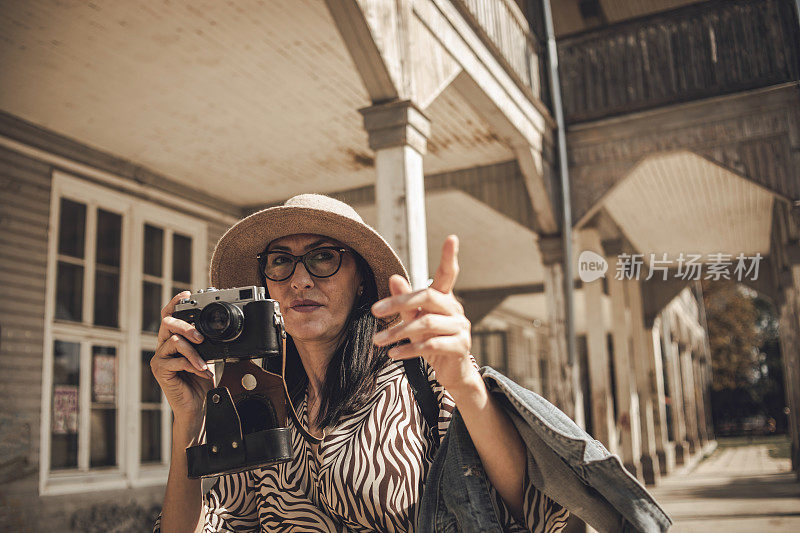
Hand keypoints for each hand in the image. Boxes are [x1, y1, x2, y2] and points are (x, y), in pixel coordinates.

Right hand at [149, 291, 213, 433]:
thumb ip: (206, 342)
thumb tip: (215, 330)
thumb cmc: (200, 381)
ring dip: (194, 352)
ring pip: (174, 341)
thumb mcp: (207, 356)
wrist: (197, 405)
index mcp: (173, 339)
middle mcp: (163, 346)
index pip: (169, 315)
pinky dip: (193, 365)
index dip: (175, 303)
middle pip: (167, 323)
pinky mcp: (160, 370)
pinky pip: (176, 361)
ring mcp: (159, 358)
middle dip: (186, 326)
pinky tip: (202, 373)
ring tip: (204, 364)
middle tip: (200, 337)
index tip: (187, 294)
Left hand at [371, 235, 480, 393]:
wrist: (451, 373)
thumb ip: (405, 302)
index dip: (450, 256)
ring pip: (426, 323)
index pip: (448, 274)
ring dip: (398, 332)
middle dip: (399, 302)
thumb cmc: (431, 342)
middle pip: (428, 296)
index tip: (452, 237)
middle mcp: (455, 309)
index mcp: (445, 299)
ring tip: (378, 341)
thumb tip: (394, 277)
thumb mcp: (415, 321)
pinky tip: (393, 354)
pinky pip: (431, 345)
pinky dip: (409, 349)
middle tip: (375, 310)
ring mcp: (461, 328)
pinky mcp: (460, 347)